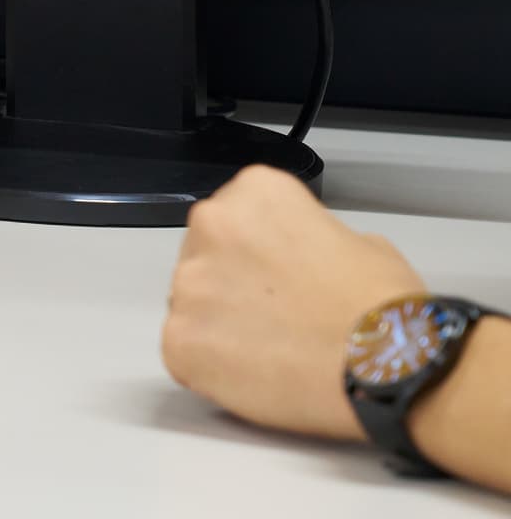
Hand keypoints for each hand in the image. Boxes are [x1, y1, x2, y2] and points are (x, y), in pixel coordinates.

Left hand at [162, 166, 423, 441]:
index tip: (287, 275)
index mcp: (255, 193)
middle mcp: (210, 225)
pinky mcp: (178, 340)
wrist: (389, 370)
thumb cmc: (385, 308)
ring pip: (194, 302)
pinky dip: (213, 365)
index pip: (242, 216)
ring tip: (274, 350)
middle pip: (208, 255)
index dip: (266, 251)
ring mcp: (187, 283)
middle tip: (279, 315)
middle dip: (235, 282)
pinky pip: (185, 350)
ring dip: (222, 322)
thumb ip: (313, 236)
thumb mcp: (363, 243)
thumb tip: (300, 255)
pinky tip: (256, 374)